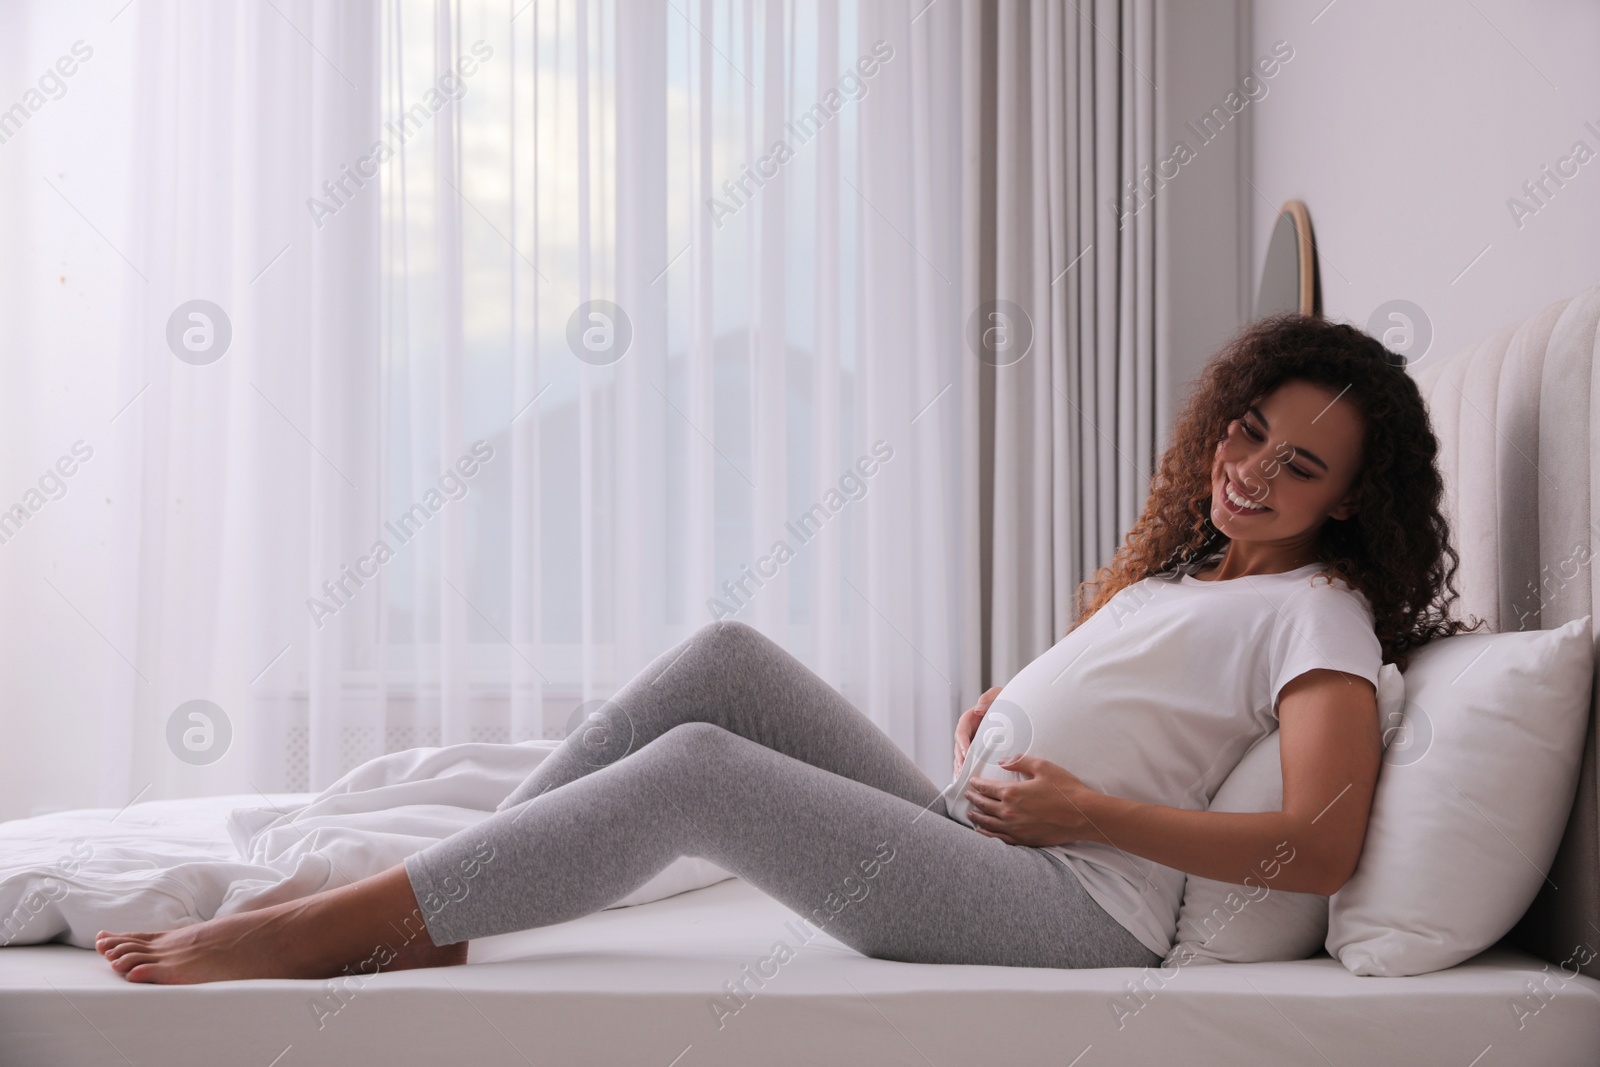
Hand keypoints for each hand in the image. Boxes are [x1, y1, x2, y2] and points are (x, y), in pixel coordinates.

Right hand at [953, 686, 1003, 775]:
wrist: (1020, 711)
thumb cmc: (1010, 701)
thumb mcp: (999, 695)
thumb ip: (989, 698)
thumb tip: (978, 709)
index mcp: (972, 717)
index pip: (962, 729)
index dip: (961, 742)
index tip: (966, 752)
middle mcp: (971, 730)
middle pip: (960, 745)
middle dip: (960, 758)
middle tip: (964, 770)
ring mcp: (975, 741)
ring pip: (963, 754)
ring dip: (962, 766)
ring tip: (965, 778)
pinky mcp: (981, 750)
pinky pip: (972, 760)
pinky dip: (969, 770)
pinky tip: (971, 780)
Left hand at [964, 753, 1098, 846]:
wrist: (1083, 815)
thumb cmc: (1065, 790)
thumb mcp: (1043, 767)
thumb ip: (1019, 761)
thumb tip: (1002, 761)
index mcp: (1012, 793)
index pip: (987, 788)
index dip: (977, 784)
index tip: (972, 782)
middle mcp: (1009, 812)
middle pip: (984, 805)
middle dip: (974, 799)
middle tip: (967, 795)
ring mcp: (1015, 828)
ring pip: (988, 823)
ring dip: (977, 816)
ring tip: (970, 813)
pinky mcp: (1024, 840)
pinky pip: (999, 839)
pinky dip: (987, 834)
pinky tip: (982, 831)